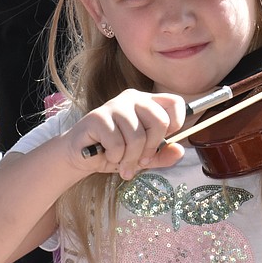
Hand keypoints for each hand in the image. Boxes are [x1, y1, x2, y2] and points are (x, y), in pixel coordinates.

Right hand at [66, 89, 186, 179]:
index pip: (175, 102)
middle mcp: (133, 98)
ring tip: (122, 164)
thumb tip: (180, 151)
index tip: (163, 140)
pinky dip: (115, 157)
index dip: (176, 123)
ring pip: (137, 136)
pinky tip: (107, 155)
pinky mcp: (98, 117)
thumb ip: (163, 155)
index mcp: (147, 103)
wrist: (81, 156)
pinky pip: (117, 144)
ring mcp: (115, 105)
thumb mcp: (143, 157)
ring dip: (130, 159)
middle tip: (142, 161)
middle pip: (160, 121)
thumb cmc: (114, 152)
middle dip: (152, 148)